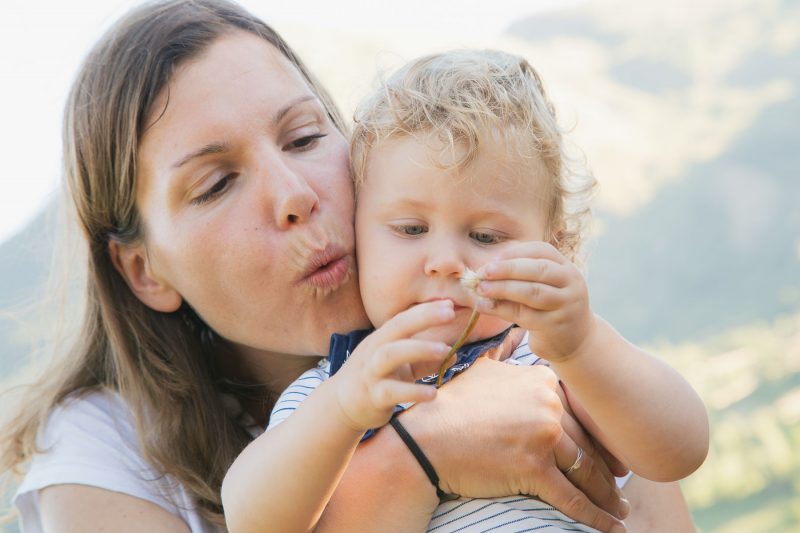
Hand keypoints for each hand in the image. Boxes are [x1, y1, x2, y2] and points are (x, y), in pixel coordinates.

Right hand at [333, 300, 453, 430]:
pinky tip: (433, 394)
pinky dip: (414, 391)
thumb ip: (423, 359)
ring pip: (391, 354)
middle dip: (423, 318)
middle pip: (397, 328)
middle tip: (450, 314)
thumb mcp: (398, 365)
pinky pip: (393, 392)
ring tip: (445, 350)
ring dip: (419, 349)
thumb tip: (453, 353)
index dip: (425, 310)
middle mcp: (374, 351)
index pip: (403, 318)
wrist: (342, 406)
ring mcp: (372, 373)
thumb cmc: (375, 380)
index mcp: (381, 339)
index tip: (449, 304)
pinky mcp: (373, 397)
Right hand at [400, 357, 627, 532]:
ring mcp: (542, 436)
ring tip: (618, 507)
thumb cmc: (451, 406)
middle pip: (586, 442)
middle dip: (607, 467)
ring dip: (606, 494)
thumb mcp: (482, 370)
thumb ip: (505, 356)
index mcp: (541, 381)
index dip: (597, 435)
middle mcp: (547, 405)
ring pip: (584, 471)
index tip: (608, 451)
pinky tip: (612, 527)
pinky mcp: (533, 469)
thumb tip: (512, 338)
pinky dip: (594, 516)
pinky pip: (571, 497)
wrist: (425, 437)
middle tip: (621, 484)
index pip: (579, 412)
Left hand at [474, 241, 595, 361]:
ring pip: (533, 292)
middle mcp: (571, 283)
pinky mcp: (555, 326)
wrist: (575, 340)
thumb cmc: (550, 307)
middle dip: (508, 268)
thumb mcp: (543, 286)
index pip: (541, 250)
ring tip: (482, 289)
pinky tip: (484, 306)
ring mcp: (566, 305)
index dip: (515, 253)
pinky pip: (525, 315)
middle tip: (483, 272)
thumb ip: (521, 276)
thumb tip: (483, 270)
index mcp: (566, 267)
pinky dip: (501, 309)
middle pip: (538, 269)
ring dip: (503, 288)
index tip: (492, 259)